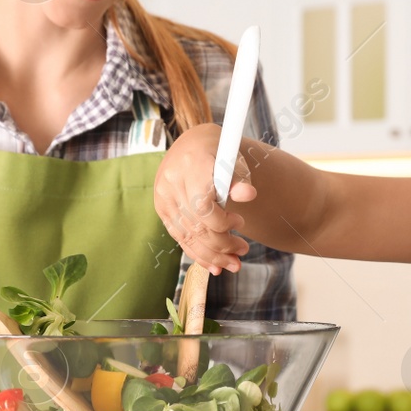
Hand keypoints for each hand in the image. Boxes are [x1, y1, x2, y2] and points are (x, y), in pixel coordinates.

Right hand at [153, 123, 257, 274]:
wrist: (191, 145)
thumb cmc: (217, 152)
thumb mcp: (233, 158)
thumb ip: (239, 178)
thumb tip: (248, 194)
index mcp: (191, 165)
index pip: (203, 208)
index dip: (223, 223)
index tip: (240, 221)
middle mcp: (171, 182)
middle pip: (196, 226)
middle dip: (222, 245)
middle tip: (243, 252)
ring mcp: (163, 197)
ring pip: (187, 236)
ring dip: (212, 256)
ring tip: (233, 264)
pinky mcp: (162, 209)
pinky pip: (179, 237)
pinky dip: (197, 253)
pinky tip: (214, 265)